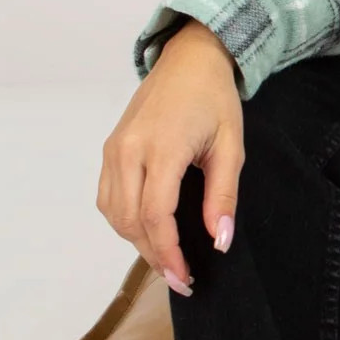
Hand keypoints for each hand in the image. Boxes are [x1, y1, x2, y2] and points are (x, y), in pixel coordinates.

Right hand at [97, 19, 245, 296]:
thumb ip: (223, 196)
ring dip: (137, 242)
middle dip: (154, 256)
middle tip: (180, 279)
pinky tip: (148, 232)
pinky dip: (125, 221)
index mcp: (162, 148)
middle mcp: (128, 150)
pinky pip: (108, 197)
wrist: (189, 59)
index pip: (157, 216)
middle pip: (131, 220)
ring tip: (166, 259)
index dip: (168, 253)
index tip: (185, 278)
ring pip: (114, 213)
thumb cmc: (215, 100)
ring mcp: (113, 149)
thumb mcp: (231, 147)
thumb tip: (219, 241)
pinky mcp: (109, 149)